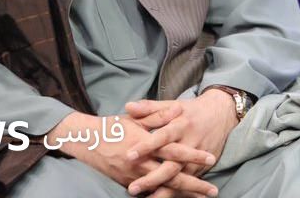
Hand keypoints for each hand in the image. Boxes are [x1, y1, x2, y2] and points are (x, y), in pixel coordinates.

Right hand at [47, 112, 218, 196]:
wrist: (87, 141)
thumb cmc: (113, 126)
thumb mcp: (136, 117)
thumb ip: (158, 115)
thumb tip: (178, 109)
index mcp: (146, 142)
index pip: (174, 150)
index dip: (192, 154)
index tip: (210, 157)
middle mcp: (141, 162)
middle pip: (172, 176)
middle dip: (194, 184)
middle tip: (213, 190)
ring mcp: (134, 176)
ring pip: (163, 188)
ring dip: (183, 193)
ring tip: (200, 196)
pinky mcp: (127, 183)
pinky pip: (150, 192)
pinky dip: (165, 195)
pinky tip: (178, 197)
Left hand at [124, 89, 239, 191]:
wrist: (221, 114)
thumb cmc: (190, 111)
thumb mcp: (172, 105)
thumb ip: (149, 108)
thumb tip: (128, 107)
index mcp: (180, 125)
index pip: (162, 137)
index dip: (146, 146)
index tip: (129, 155)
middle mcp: (189, 143)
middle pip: (171, 165)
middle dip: (152, 178)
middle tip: (133, 188)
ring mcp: (197, 158)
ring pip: (180, 178)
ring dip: (164, 191)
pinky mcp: (202, 168)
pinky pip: (188, 183)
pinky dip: (176, 192)